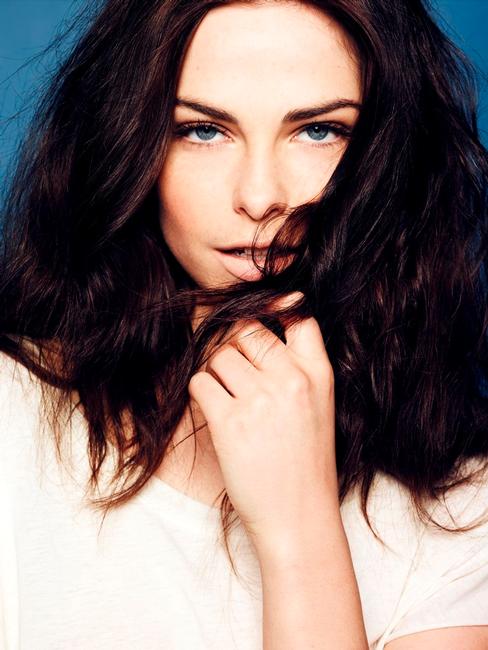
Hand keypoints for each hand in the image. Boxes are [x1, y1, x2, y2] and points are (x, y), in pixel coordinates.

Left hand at [187, 292, 336, 544]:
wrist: (298, 516)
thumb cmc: (305, 462)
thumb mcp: (318, 407)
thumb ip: (298, 367)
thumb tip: (257, 332)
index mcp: (317, 374)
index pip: (298, 315)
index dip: (274, 308)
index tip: (259, 318)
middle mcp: (290, 379)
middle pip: (247, 329)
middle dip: (234, 345)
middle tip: (235, 372)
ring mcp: (260, 399)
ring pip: (219, 354)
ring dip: (217, 372)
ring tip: (230, 400)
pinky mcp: (229, 421)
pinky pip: (201, 381)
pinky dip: (203, 393)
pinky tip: (218, 414)